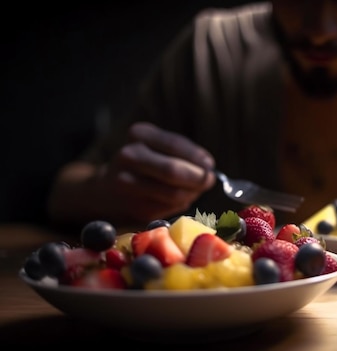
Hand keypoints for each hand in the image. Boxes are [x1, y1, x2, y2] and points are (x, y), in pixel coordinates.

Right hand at [95, 122, 215, 222]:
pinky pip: (170, 208)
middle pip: (173, 171)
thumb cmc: (145, 164)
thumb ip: (184, 153)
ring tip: (193, 190)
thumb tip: (208, 169)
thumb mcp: (159, 147)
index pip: (175, 145)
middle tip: (208, 181)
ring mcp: (127, 184)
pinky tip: (176, 199)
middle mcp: (129, 156)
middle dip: (198, 178)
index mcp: (139, 134)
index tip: (210, 165)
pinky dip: (180, 205)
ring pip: (174, 193)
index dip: (198, 157)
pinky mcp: (134, 208)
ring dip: (192, 193)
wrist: (106, 190)